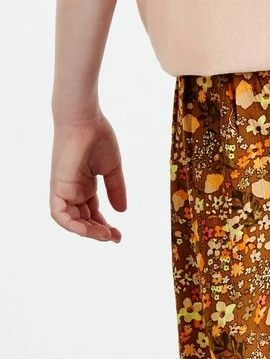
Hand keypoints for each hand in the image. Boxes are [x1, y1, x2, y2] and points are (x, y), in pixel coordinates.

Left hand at [50, 114, 126, 241]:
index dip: (104, 226)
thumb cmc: (98, 138)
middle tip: (115, 237)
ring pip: (71, 221)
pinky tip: (87, 231)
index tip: (119, 234)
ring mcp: (64, 189)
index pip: (92, 214)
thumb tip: (122, 212)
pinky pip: (59, 214)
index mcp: (84, 186)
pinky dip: (71, 225)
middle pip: (83, 220)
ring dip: (88, 232)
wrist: (85, 121)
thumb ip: (116, 190)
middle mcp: (73, 190)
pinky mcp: (58, 187)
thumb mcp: (111, 169)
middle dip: (99, 232)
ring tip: (106, 235)